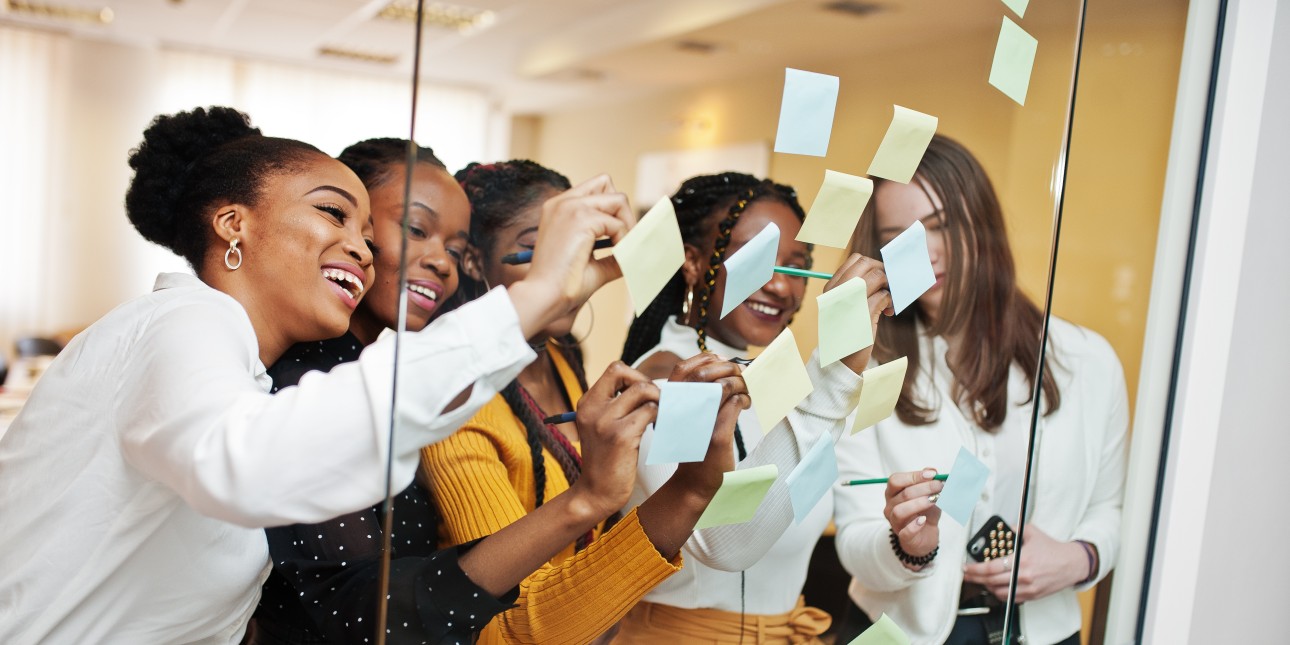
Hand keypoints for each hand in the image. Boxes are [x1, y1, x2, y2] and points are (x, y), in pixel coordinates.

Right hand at [511, 175, 635, 338]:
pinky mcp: (580, 218)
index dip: (613, 208)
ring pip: (618, 199)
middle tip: (624, 240)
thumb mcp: (592, 262)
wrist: (544, 296)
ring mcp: (570, 207)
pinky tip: (615, 256)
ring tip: (622, 250)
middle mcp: (562, 202)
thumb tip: (639, 249)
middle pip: (607, 183)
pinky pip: (618, 224)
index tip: (620, 234)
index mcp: (559, 208)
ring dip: (627, 225)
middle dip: (623, 211)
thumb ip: (614, 252)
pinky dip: (624, 241)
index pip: (595, 188)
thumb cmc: (563, 284)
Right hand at [568, 361, 659, 518]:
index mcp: (587, 403)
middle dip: (648, 384)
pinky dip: (661, 416)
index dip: (635, 376)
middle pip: (627, 373)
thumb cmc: (606, 461)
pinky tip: (660, 428)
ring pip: (643, 390)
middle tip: (656, 404)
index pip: (615, 369)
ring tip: (660, 416)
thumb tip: (647, 385)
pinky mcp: (621, 436)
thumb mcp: (601, 427)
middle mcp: (592, 408)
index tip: (644, 396)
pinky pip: (650, 411)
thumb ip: (614, 405)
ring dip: (658, 401)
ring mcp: (605, 421)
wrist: (595, 494)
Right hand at [666, 354, 749, 497]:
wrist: (693, 482)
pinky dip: (744, 399)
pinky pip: (735, 404)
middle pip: (704, 373)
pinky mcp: (716, 435)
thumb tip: (718, 366)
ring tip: (745, 392)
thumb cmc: (694, 446)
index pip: (683, 368)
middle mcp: (681, 410)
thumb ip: (695, 395)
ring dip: (740, 384)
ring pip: (723, 386)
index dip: (705, 359)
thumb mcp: (687, 416)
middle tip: (741, 376)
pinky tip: (747, 404)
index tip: (722, 362)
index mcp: (671, 403)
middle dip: (728, 368)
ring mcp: (699, 422)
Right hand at [823, 253, 892, 375]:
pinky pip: (884, 295)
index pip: (855, 260)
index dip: (874, 265)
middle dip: (883, 272)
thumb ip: (855, 288)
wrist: (839, 360)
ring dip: (888, 287)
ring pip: (877, 276)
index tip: (880, 278)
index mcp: (831, 288)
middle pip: (867, 263)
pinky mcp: (863, 313)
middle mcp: (838, 290)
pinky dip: (890, 301)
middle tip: (888, 286)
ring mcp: (850, 300)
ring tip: (888, 302)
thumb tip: (881, 270)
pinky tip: (887, 312)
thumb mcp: (843, 306)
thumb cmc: (845, 332)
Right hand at [883, 468, 943, 568]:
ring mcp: (895, 522)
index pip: (896, 480)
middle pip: (902, 494)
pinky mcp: (903, 537)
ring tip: (934, 500)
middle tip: (939, 486)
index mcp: (893, 493)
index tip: (933, 475)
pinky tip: (924, 520)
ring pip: (900, 511)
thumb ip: (929, 482)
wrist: (926, 536)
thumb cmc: (925, 513)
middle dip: (923, 488)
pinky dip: (915, 525)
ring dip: (918, 504)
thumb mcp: (929, 495)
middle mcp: (890, 506)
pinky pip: (905, 531)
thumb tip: (932, 470)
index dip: (914, 476)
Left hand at [962, 525, 1091, 602]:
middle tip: (967, 575)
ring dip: (986, 587)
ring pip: (999, 592)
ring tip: (980, 580)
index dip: (976, 569)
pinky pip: (1010, 599)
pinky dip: (1000, 594)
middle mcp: (1024, 576)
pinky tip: (995, 587)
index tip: (966, 567)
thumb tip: (1002, 529)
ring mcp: (1028, 588)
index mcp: (1022, 560)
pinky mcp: (1032, 596)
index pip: (991, 568)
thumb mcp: (1032, 532)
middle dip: (975, 578)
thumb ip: (1015, 530)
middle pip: (991, 581)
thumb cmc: (1054, 550)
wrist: (1072, 564)